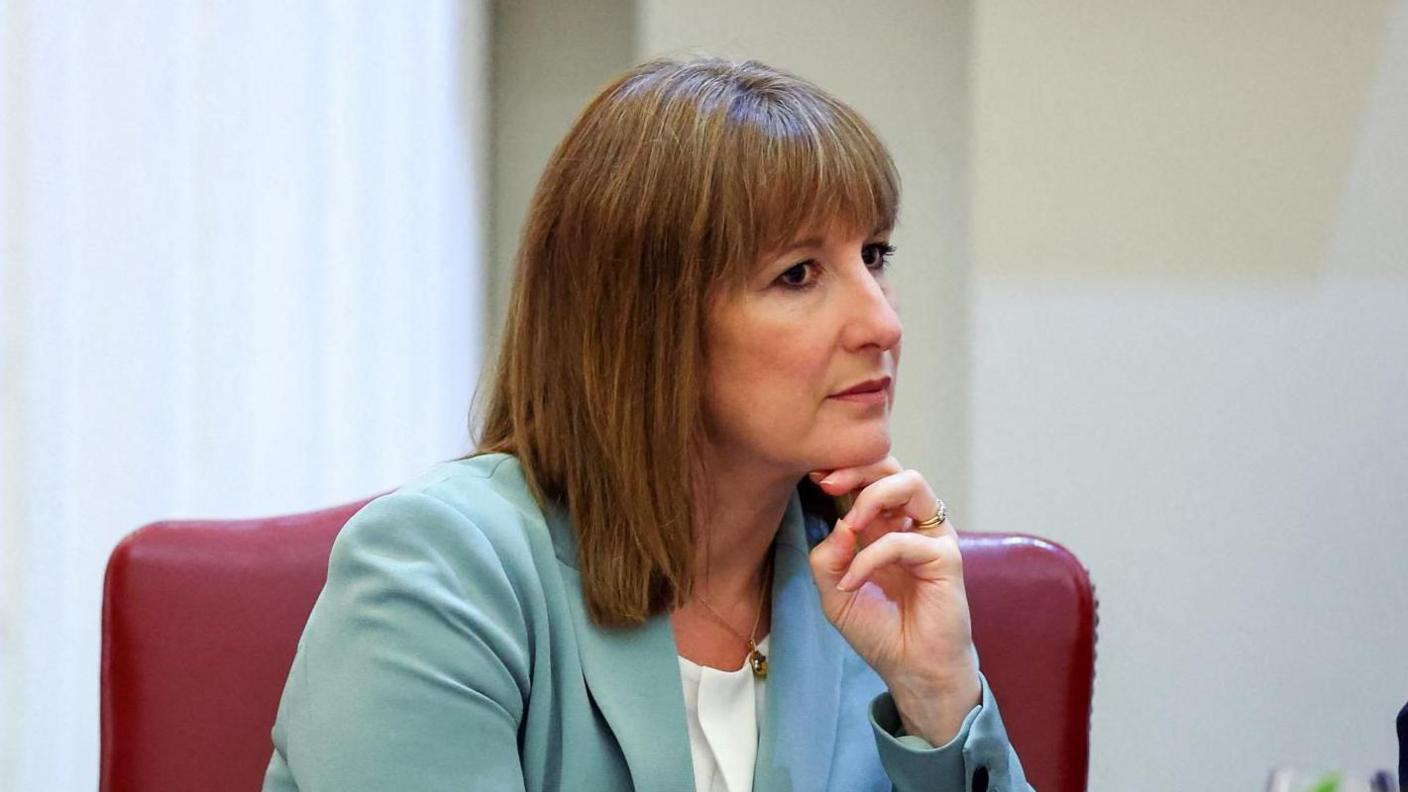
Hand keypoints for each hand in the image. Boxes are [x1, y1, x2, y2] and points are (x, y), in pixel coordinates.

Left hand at [807, 457, 980, 744]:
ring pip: (911, 483)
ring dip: (872, 496)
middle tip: (826, 483)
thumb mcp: (835, 593)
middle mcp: (909, 524)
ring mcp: (931, 537)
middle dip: (856, 468)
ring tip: (849, 525)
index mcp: (884, 526)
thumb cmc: (879, 630)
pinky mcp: (946, 558)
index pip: (868, 478)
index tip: (812, 475)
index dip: (842, 469)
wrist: (911, 670)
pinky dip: (870, 557)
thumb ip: (828, 557)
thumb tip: (840, 524)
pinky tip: (852, 582)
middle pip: (891, 468)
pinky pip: (904, 540)